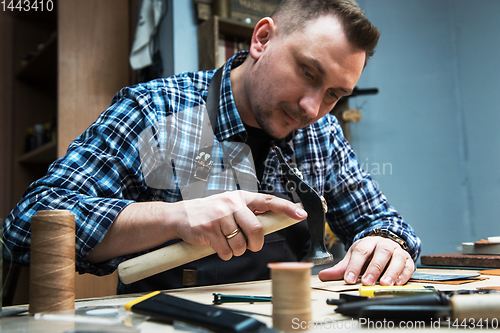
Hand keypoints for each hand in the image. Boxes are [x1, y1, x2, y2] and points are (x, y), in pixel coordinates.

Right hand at [173, 190, 306, 260]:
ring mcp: (219, 217)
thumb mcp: (229, 206)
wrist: (180, 216)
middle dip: (255, 244)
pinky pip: (226, 251)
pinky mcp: (209, 230)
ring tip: (227, 243)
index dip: (287, 208)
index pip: (268, 200)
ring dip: (237, 250)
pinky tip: (217, 246)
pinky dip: (225, 254)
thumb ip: (248, 212)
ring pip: (241, 244)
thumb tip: (270, 222)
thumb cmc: (209, 213)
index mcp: (240, 198)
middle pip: (257, 230)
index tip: (301, 214)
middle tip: (250, 246)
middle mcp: (231, 204)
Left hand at [318, 236, 413, 285]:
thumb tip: (323, 276)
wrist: (385, 243)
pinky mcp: (408, 259)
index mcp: (367, 243)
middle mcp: (383, 245)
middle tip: (367, 282)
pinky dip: (404, 275)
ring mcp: (397, 251)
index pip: (360, 252)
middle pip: (380, 254)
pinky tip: (398, 283)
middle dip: (374, 269)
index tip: (349, 279)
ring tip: (385, 284)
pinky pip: (408, 266)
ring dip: (391, 272)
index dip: (354, 266)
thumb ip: (340, 269)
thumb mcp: (353, 257)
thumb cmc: (368, 252)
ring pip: (396, 259)